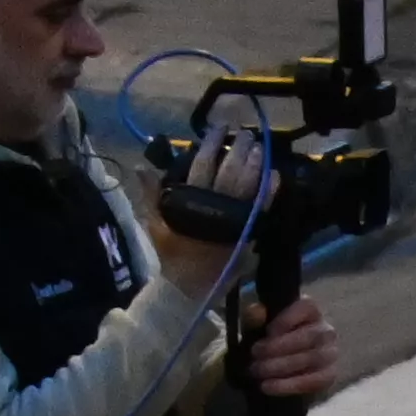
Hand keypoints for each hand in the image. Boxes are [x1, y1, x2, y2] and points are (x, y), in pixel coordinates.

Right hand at [152, 125, 258, 304]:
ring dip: (254, 164)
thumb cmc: (172, 253)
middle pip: (229, 171)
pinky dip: (269, 192)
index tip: (219, 129)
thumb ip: (149, 193)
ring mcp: (232, 220)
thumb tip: (139, 167)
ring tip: (259, 148)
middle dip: (238, 150)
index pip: (202, 165)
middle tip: (245, 134)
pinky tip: (276, 176)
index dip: (212, 145)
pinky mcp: (246, 233)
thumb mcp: (155, 221)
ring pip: (247, 185)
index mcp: (190, 201)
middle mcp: (213, 207)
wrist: (189, 285)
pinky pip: (261, 208)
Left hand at [237, 292, 340, 403]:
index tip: (267, 331)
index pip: (307, 308)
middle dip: (278, 347)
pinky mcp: (330, 376)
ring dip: (281, 367)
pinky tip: (269, 387)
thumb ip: (254, 318)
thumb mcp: (257, 328)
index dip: (287, 319)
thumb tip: (256, 311)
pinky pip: (314, 381)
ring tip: (258, 372)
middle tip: (255, 356)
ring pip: (311, 359)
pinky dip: (289, 385)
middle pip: (308, 336)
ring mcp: (331, 354)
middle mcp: (326, 330)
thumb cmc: (269, 343)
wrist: (280, 371)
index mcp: (311, 310)